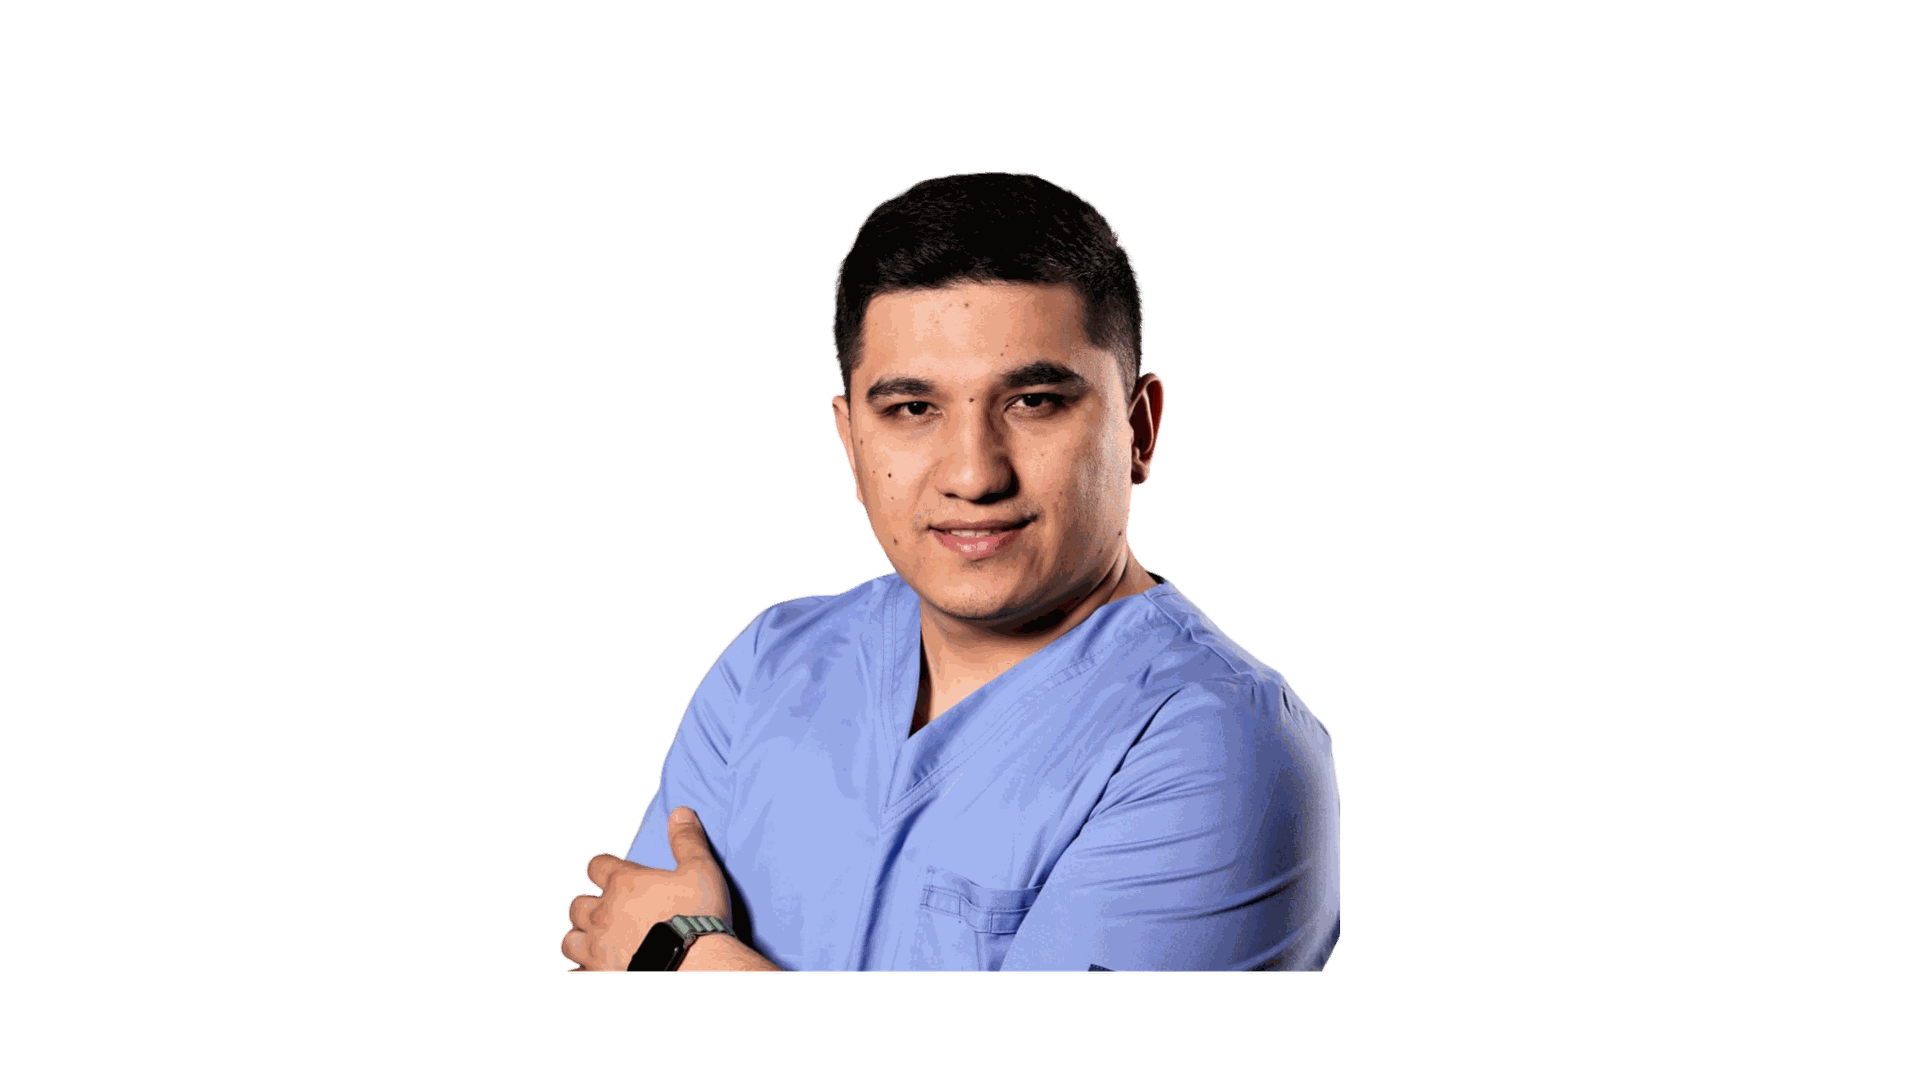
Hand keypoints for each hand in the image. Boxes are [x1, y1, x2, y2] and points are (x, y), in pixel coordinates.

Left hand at [562, 806, 733, 972]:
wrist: (694, 966)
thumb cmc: (697, 918)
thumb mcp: (701, 871)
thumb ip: (687, 841)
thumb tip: (680, 812)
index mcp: (624, 884)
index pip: (596, 865)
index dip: (602, 867)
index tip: (612, 872)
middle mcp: (603, 914)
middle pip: (576, 905)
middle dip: (587, 905)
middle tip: (605, 909)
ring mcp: (598, 948)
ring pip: (569, 940)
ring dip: (579, 937)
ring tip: (594, 939)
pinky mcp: (600, 974)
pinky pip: (577, 971)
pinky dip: (581, 968)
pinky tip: (590, 968)